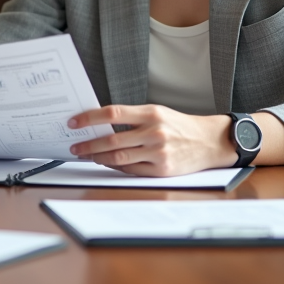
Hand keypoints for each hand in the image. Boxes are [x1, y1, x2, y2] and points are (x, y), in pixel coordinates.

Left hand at [67, 105, 235, 176]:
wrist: (209, 142)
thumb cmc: (179, 125)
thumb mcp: (158, 113)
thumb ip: (132, 117)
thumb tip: (100, 124)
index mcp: (151, 113)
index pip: (113, 113)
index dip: (90, 118)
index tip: (74, 122)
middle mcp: (154, 132)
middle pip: (112, 139)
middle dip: (89, 144)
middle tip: (75, 146)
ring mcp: (158, 152)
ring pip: (119, 157)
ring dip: (99, 157)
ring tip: (88, 155)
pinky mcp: (162, 170)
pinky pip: (131, 170)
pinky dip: (116, 167)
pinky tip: (108, 163)